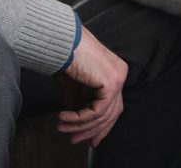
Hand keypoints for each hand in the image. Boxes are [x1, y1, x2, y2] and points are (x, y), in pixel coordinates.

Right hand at [57, 26, 126, 146]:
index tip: (90, 139)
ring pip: (103, 115)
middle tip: (74, 139)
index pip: (113, 106)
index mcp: (113, 72)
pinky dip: (79, 119)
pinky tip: (65, 118)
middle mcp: (119, 74)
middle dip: (91, 131)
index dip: (101, 126)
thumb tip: (75, 113)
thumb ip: (77, 98)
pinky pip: (97, 111)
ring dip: (80, 126)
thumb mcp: (72, 82)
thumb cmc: (64, 53)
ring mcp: (118, 78)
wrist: (60, 41)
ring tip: (62, 127)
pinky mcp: (111, 82)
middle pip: (111, 114)